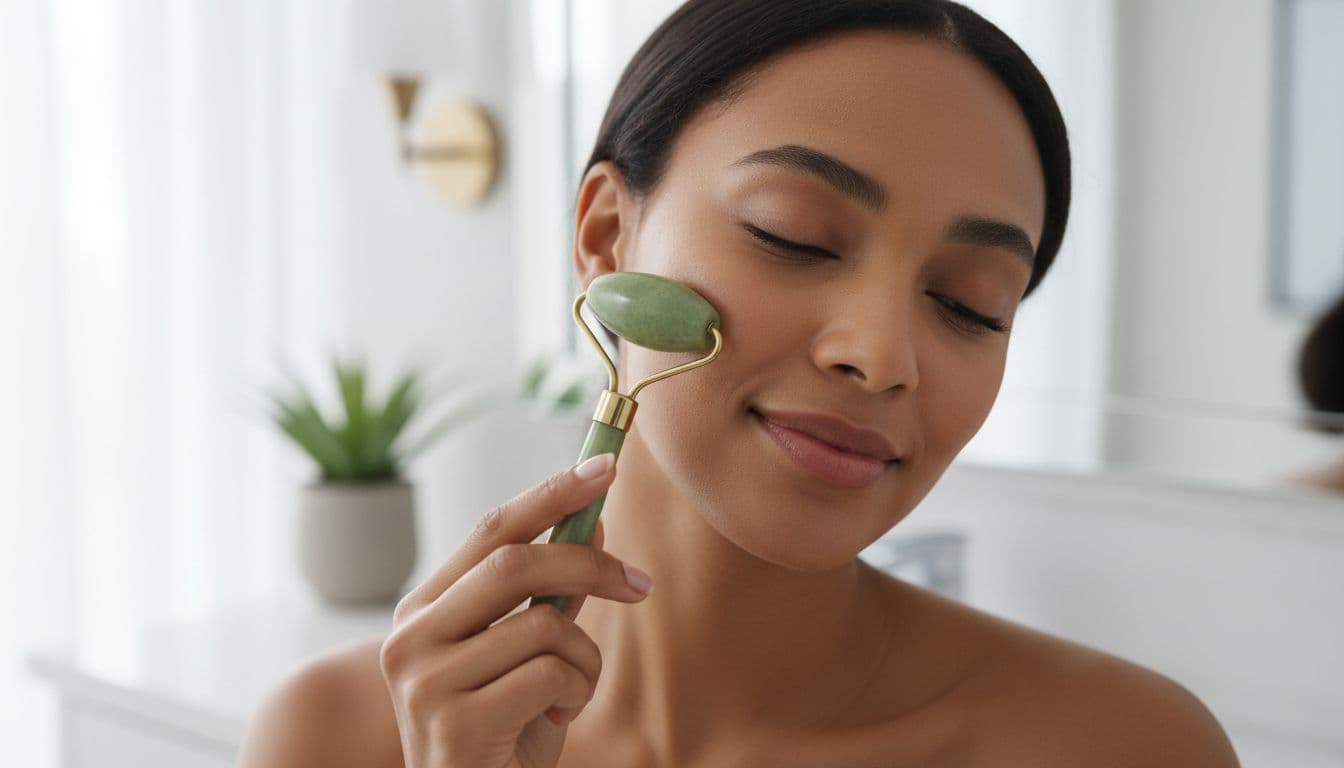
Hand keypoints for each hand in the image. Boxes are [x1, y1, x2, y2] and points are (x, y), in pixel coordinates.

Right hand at [379, 454, 651, 767]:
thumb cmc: (500, 732)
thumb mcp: (527, 655)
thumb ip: (550, 594)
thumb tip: (594, 524)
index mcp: (423, 609)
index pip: (491, 529)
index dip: (551, 493)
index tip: (606, 467)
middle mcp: (410, 636)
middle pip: (515, 562)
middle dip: (589, 566)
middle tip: (639, 584)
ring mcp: (425, 680)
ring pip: (543, 624)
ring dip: (583, 656)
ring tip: (571, 690)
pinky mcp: (455, 722)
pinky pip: (551, 674)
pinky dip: (575, 692)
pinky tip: (553, 718)